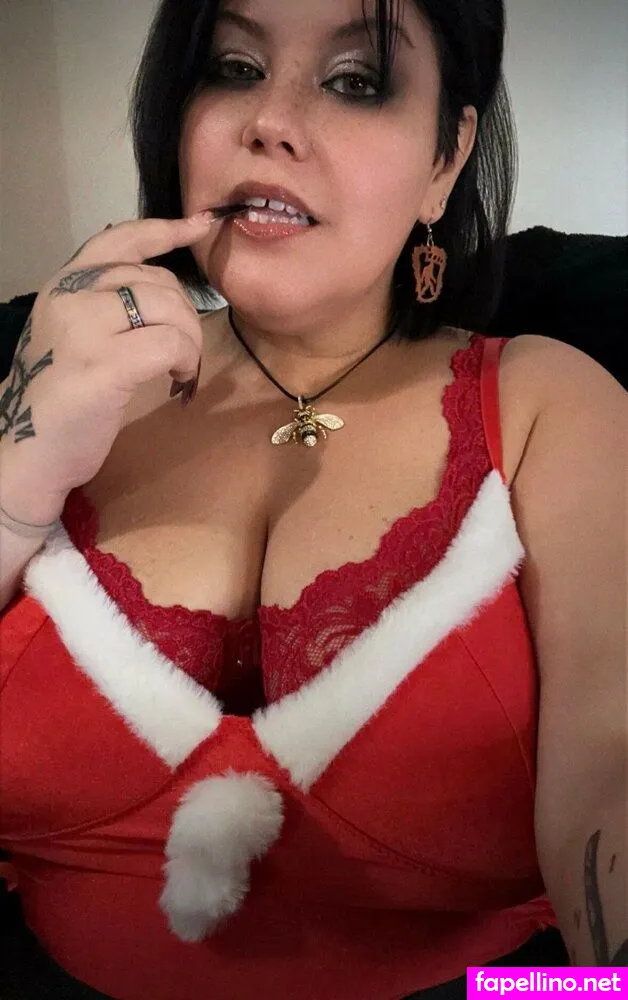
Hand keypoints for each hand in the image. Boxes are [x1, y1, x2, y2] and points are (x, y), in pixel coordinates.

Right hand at [0, 213, 218, 523]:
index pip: (119, 238)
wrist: (28, 450)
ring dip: (190, 339)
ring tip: (182, 369)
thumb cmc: (58, 399)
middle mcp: (70, 295)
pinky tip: (178, 381)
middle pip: (157, 279)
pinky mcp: (105, 364)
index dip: (166, 229)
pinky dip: (186, 361)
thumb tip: (164, 291)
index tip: (200, 226)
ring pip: (169, 307)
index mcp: (63, 283)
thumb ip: (106, 305)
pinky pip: (171, 344)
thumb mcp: (74, 335)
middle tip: (185, 352)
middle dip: (186, 314)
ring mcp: (84, 328)